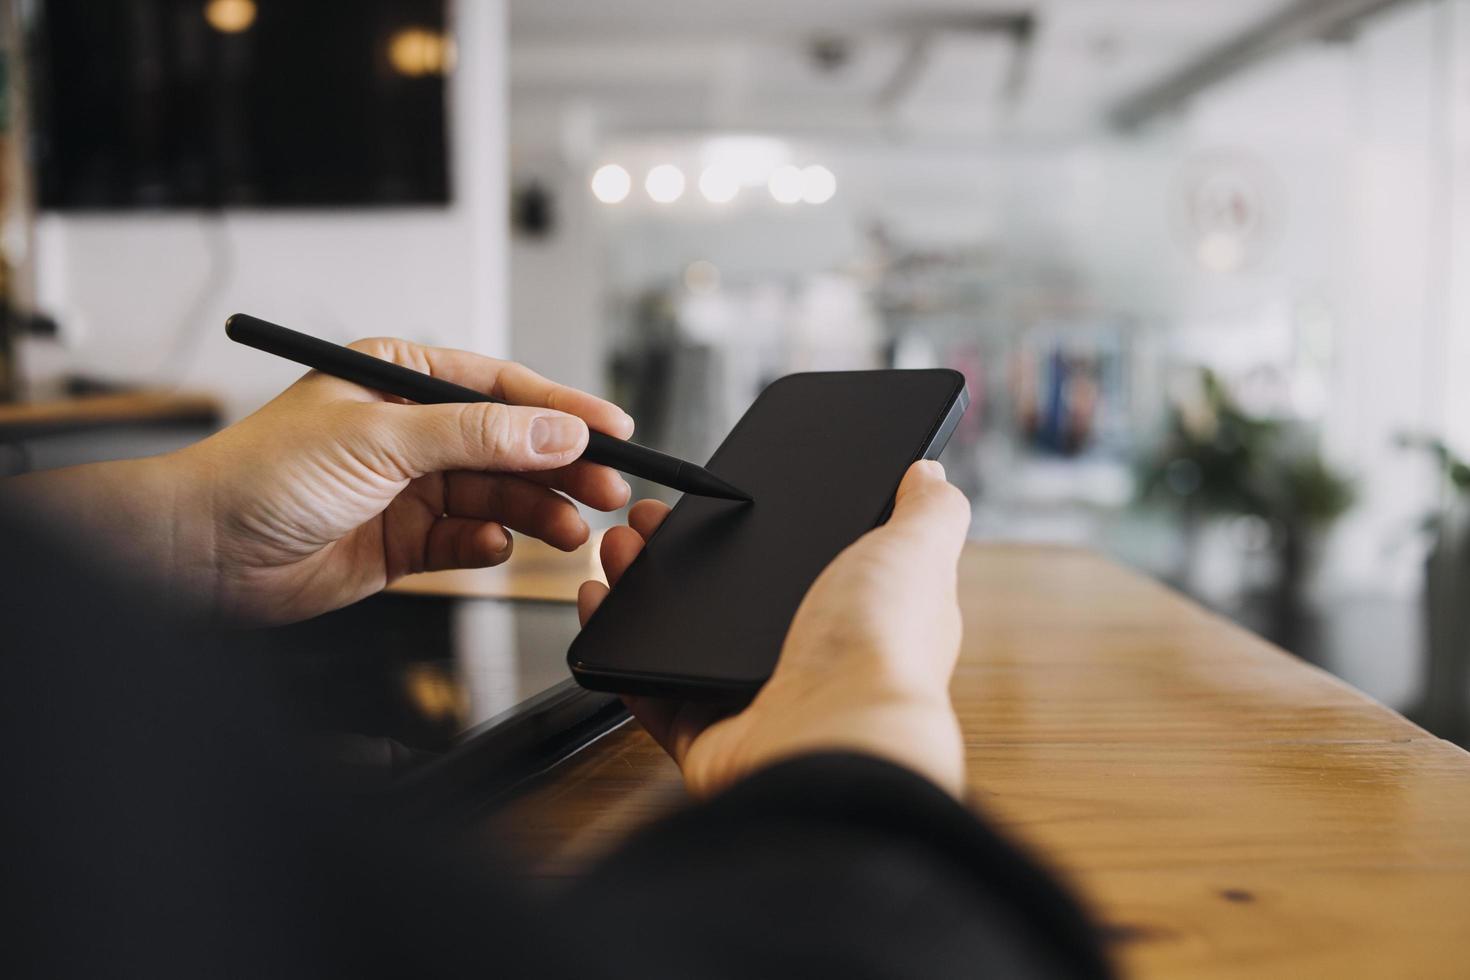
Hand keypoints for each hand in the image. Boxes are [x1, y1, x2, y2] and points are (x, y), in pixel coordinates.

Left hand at [4, 338, 634, 623]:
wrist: (201, 555)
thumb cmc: (263, 475)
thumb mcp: (382, 440)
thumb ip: (478, 437)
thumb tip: (556, 431)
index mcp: (403, 380)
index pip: (504, 389)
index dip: (564, 411)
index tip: (616, 432)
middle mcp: (411, 431)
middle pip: (511, 446)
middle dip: (562, 468)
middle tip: (609, 490)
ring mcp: (410, 487)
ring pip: (498, 495)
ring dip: (536, 511)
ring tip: (569, 530)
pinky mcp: (404, 540)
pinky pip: (468, 537)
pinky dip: (488, 542)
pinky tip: (495, 544)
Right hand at [578, 460, 971, 797]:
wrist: (830, 745)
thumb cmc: (881, 654)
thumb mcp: (915, 556)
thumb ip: (928, 515)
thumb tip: (931, 477)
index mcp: (860, 618)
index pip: (807, 562)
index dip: (761, 527)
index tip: (719, 492)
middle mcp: (808, 661)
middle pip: (732, 595)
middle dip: (683, 548)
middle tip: (649, 515)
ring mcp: (753, 699)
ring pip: (684, 635)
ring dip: (644, 585)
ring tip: (618, 545)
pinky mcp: (705, 734)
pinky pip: (648, 686)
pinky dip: (618, 647)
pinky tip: (602, 602)